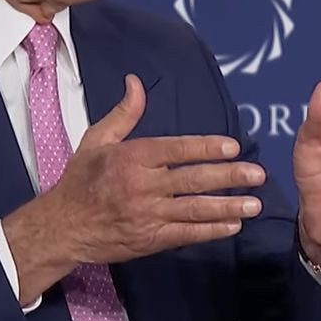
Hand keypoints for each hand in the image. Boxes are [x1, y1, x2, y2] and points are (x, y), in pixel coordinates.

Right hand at [3, 74, 264, 304]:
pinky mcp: (150, 240)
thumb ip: (123, 113)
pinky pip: (186, 234)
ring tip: (255, 203)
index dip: (207, 148)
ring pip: (194, 209)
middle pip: (193, 179)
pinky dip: (211, 230)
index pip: (177, 149)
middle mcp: (142, 185)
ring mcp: (148, 215)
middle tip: (258, 175)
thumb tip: (135, 81)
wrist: (62, 226)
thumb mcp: (97, 139)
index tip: (233, 147)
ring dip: (227, 206)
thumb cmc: (81, 179)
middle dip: (229, 177)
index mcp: (132, 157)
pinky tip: (232, 225)